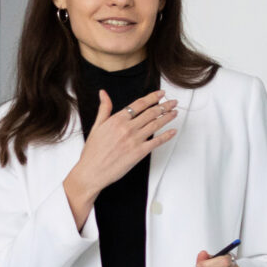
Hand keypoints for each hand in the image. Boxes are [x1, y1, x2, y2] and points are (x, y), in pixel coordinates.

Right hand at [62, 89, 177, 229]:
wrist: (91, 172)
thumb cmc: (92, 153)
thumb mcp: (96, 127)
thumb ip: (104, 109)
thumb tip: (103, 94)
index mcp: (116, 120)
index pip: (139, 104)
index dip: (152, 97)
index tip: (160, 94)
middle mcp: (127, 128)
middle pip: (151, 113)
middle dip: (164, 106)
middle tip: (173, 102)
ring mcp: (134, 140)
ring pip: (156, 125)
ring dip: (168, 117)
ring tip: (174, 113)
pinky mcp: (139, 152)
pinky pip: (157, 141)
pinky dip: (167, 135)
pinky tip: (172, 131)